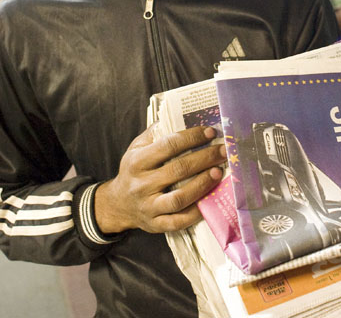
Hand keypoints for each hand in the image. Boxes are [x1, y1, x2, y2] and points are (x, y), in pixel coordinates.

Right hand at [95, 125, 226, 233]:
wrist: (117, 204)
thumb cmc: (133, 170)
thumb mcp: (136, 148)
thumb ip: (154, 133)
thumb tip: (180, 116)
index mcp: (137, 161)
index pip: (167, 146)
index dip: (191, 138)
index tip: (210, 132)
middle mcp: (141, 184)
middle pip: (177, 170)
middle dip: (204, 158)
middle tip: (223, 151)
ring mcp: (149, 206)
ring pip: (179, 198)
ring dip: (202, 184)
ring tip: (219, 172)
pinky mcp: (156, 225)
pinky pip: (179, 221)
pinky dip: (196, 212)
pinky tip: (210, 199)